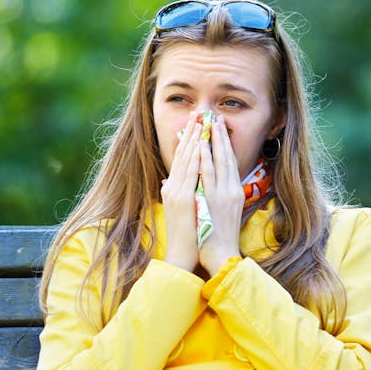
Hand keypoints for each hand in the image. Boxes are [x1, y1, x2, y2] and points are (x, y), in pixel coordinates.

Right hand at [161, 113, 200, 271]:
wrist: (181, 256)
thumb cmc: (186, 236)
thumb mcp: (178, 211)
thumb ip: (174, 193)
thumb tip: (169, 181)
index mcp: (172, 189)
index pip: (181, 159)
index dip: (187, 140)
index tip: (194, 124)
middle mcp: (172, 188)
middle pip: (182, 155)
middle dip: (191, 134)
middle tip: (198, 113)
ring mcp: (177, 193)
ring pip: (187, 160)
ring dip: (194, 140)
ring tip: (201, 122)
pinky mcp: (183, 200)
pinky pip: (191, 175)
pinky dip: (195, 159)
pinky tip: (200, 146)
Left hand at [198, 115, 242, 275]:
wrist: (222, 255)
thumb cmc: (218, 238)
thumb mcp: (220, 214)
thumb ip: (213, 197)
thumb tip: (203, 186)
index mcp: (233, 192)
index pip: (229, 162)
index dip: (224, 144)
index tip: (218, 128)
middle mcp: (231, 190)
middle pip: (226, 157)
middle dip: (220, 136)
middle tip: (215, 116)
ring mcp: (224, 194)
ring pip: (218, 161)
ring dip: (213, 141)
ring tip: (208, 123)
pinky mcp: (216, 200)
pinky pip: (209, 175)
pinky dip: (205, 159)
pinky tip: (201, 146)